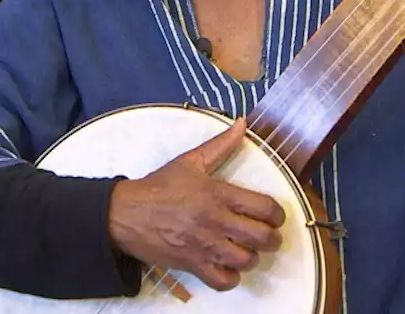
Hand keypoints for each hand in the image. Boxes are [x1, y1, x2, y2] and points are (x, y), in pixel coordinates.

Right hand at [107, 117, 285, 290]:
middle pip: (262, 237)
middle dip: (272, 239)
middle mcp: (215, 220)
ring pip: (246, 260)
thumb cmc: (158, 188)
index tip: (276, 217)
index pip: (264, 207)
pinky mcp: (192, 264)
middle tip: (269, 237)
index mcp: (218, 193)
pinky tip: (229, 267)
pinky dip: (231, 277)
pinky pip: (223, 280)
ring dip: (252, 257)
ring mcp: (204, 245)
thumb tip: (242, 124)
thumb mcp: (190, 161)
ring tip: (248, 250)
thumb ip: (221, 144)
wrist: (126, 213)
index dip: (278, 215)